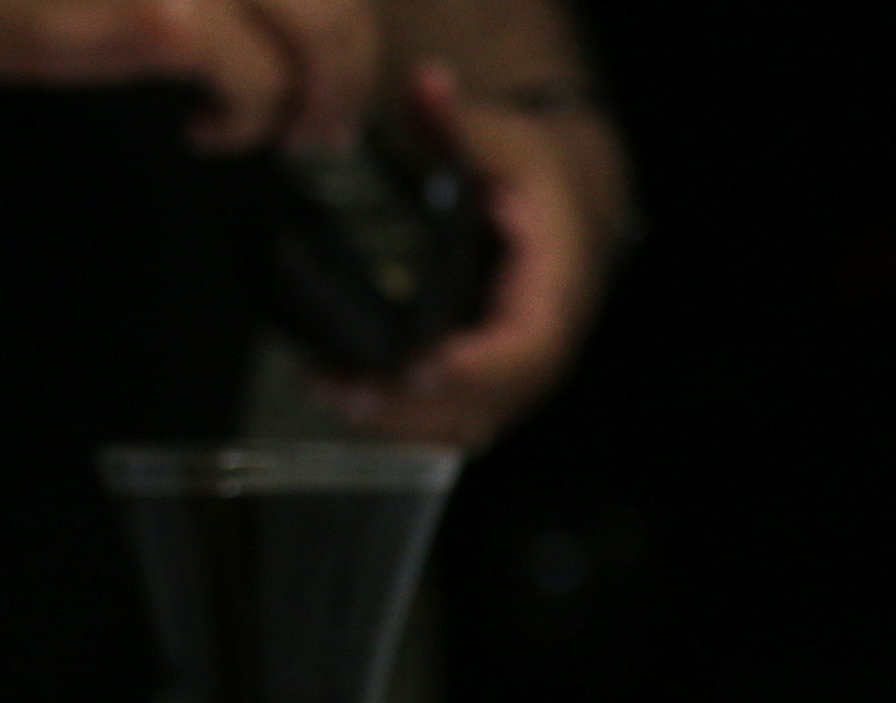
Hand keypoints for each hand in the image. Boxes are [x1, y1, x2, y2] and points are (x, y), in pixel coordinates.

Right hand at [0, 0, 377, 149]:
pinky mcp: (166, 14)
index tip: (340, 65)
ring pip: (323, 32)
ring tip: (292, 135)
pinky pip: (253, 81)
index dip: (349, 22)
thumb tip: (291, 33)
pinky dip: (250, 120)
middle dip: (353, 69)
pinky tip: (212, 133)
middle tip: (330, 125)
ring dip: (321, 99)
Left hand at [318, 60, 631, 450]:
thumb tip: (426, 85)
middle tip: (342, 389)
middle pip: (484, 403)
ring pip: (463, 424)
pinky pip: (448, 420)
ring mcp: (514, 375)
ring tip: (327, 392)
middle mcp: (541, 346)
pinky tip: (342, 396)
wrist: (568, 203)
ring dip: (395, 422)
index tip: (421, 367)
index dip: (477, 367)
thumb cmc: (538, 175)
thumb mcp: (506, 140)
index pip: (526, 346)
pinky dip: (398, 421)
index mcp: (555, 289)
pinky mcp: (486, 386)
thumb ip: (459, 123)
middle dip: (411, 407)